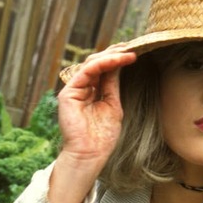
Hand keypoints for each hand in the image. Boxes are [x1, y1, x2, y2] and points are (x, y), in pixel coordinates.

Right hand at [57, 46, 136, 167]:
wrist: (89, 155)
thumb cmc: (101, 138)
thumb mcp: (112, 106)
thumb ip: (112, 86)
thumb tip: (117, 65)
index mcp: (91, 92)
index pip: (104, 70)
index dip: (117, 60)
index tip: (134, 54)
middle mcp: (81, 88)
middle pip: (97, 63)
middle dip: (114, 53)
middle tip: (131, 48)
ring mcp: (74, 90)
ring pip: (92, 64)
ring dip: (111, 55)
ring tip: (128, 52)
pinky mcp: (68, 93)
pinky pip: (87, 71)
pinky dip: (103, 63)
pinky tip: (117, 59)